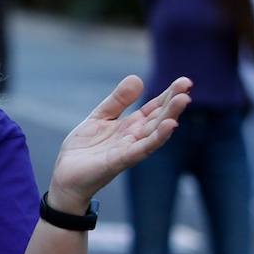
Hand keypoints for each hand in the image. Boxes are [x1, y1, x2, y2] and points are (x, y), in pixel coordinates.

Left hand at [47, 75, 191, 211]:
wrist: (65, 175)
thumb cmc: (84, 148)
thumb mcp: (100, 117)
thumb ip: (117, 101)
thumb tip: (137, 78)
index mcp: (130, 126)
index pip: (154, 108)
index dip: (168, 95)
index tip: (184, 80)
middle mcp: (134, 137)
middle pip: (158, 118)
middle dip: (173, 102)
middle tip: (187, 85)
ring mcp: (129, 149)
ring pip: (154, 132)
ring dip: (170, 116)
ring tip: (183, 99)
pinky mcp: (119, 161)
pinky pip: (141, 149)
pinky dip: (156, 138)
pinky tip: (170, 125)